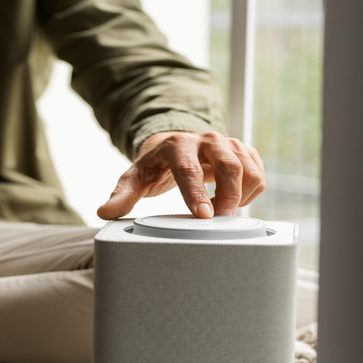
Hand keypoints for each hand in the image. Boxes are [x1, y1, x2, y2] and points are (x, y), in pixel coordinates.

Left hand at [96, 131, 265, 219]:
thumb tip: (104, 212)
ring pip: (248, 169)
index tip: (203, 216)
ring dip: (241, 195)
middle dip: (227, 196)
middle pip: (228, 165)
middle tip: (219, 222)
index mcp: (176, 145)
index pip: (189, 169)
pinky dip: (251, 192)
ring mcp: (227, 144)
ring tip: (224, 214)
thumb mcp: (135, 178)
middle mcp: (205, 140)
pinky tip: (234, 203)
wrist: (174, 147)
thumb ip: (122, 195)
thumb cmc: (154, 167)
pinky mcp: (243, 152)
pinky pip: (258, 174)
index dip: (197, 193)